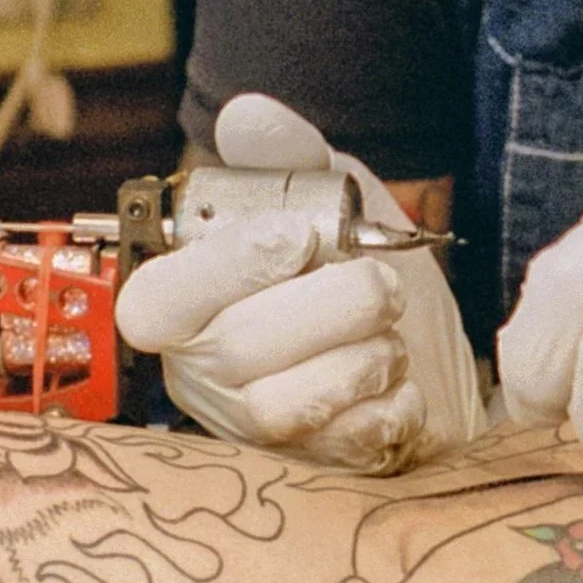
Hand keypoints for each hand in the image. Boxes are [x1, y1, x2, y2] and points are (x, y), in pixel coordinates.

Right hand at [115, 96, 479, 469]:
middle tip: (380, 282)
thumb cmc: (354, 268)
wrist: (427, 345)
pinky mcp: (306, 467)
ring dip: (359, 358)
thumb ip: (289, 157)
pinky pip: (340, 446)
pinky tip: (401, 384)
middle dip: (328, 306)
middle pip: (236, 348)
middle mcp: (203, 369)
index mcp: (187, 300)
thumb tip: (247, 115)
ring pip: (282, 405)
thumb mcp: (330, 197)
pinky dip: (389, 406)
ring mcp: (251, 427)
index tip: (296, 236)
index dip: (223, 268)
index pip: (156, 301)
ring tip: (390, 333)